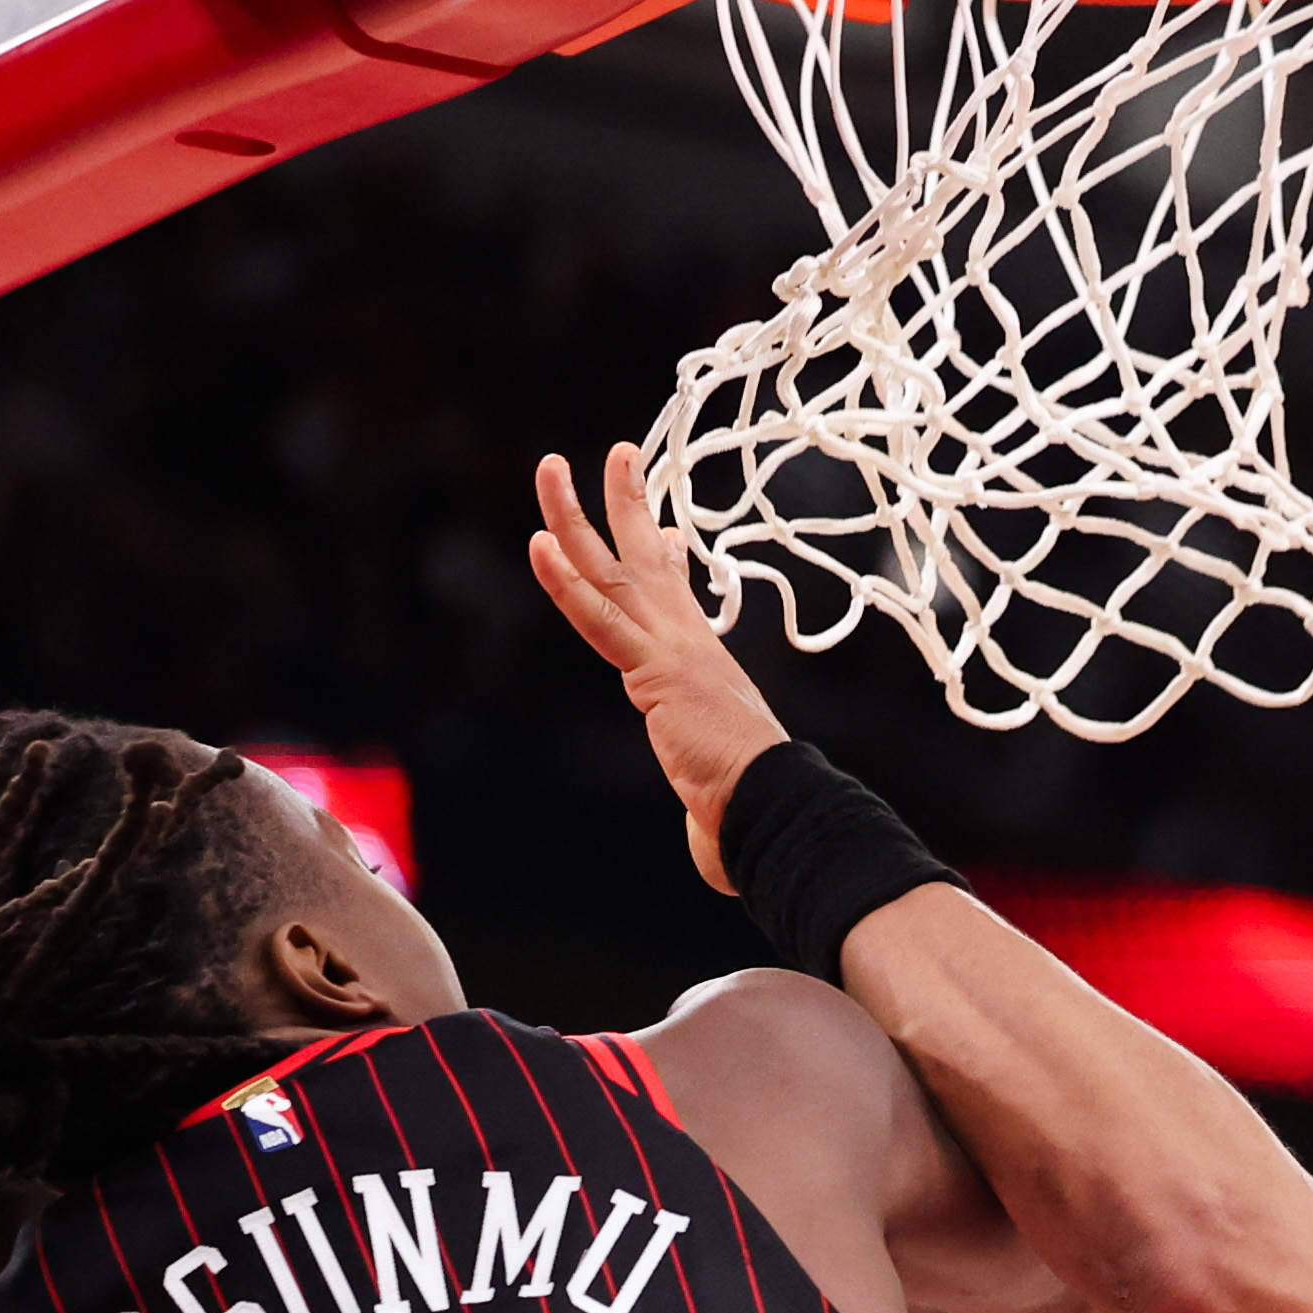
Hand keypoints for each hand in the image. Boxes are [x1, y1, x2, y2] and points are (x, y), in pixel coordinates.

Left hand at [525, 442, 797, 895]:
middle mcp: (688, 644)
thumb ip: (706, 813)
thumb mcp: (720, 801)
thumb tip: (717, 857)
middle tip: (612, 454)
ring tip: (551, 466)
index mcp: (702, 666)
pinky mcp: (655, 669)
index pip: (677, 597)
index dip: (666, 554)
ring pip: (613, 569)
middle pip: (644, 560)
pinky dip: (567, 582)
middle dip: (623, 505)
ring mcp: (671, 648)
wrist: (773, 811)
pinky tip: (539, 544)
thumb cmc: (755, 814)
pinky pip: (600, 618)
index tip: (665, 524)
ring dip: (575, 515)